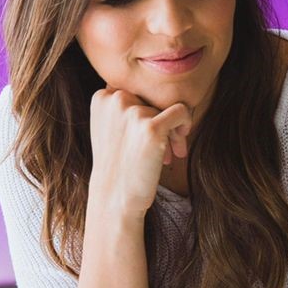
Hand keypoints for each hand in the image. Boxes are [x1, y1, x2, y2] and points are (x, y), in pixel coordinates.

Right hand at [88, 87, 193, 216]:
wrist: (115, 198)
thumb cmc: (118, 164)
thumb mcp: (110, 128)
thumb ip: (124, 105)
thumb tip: (157, 89)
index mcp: (102, 96)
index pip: (139, 90)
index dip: (149, 111)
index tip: (149, 134)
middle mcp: (115, 98)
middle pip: (155, 96)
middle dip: (163, 120)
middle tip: (166, 146)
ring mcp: (132, 111)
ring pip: (169, 105)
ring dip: (174, 130)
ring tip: (168, 154)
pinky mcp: (151, 126)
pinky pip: (182, 112)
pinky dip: (185, 126)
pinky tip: (178, 146)